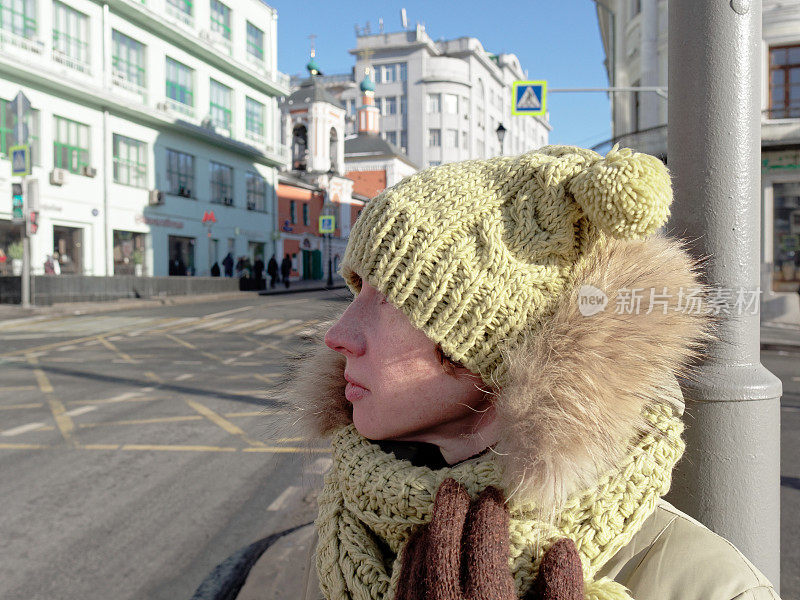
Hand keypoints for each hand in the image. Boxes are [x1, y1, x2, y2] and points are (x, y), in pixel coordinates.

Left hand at [396, 478, 584, 599]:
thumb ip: (562, 593)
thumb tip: (561, 548)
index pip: (484, 548)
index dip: (489, 517)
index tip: (494, 497)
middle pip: (444, 549)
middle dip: (450, 513)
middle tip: (455, 487)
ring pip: (421, 565)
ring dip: (430, 532)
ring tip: (439, 512)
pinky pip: (403, 586)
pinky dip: (410, 560)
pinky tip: (417, 544)